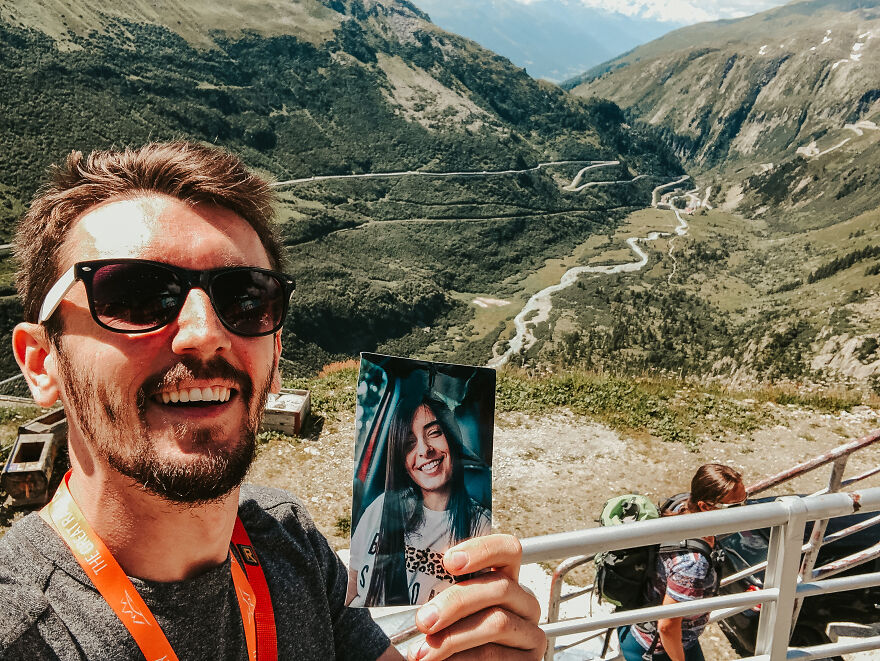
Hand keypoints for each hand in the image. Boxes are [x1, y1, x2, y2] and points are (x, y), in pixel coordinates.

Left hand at [406, 534, 545, 659]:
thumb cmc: (455, 635)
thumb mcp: (453, 608)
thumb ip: (446, 590)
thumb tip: (416, 576)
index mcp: (506, 579)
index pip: (508, 549)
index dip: (482, 550)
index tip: (448, 561)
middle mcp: (524, 602)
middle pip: (500, 588)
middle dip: (456, 603)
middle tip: (423, 620)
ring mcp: (531, 632)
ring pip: (498, 623)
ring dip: (453, 638)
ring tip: (423, 652)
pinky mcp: (530, 660)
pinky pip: (496, 655)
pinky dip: (464, 659)